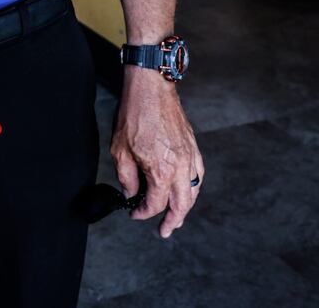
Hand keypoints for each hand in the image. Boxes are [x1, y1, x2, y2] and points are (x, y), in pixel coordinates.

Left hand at [111, 69, 202, 236]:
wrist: (151, 88)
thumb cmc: (135, 115)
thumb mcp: (120, 150)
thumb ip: (126, 177)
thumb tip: (131, 193)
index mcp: (161, 170)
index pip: (155, 203)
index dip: (143, 212)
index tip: (134, 213)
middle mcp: (180, 166)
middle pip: (182, 204)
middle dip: (173, 220)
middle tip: (165, 230)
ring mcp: (190, 156)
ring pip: (194, 190)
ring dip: (186, 206)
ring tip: (177, 216)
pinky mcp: (193, 146)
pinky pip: (198, 174)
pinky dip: (194, 187)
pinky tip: (187, 189)